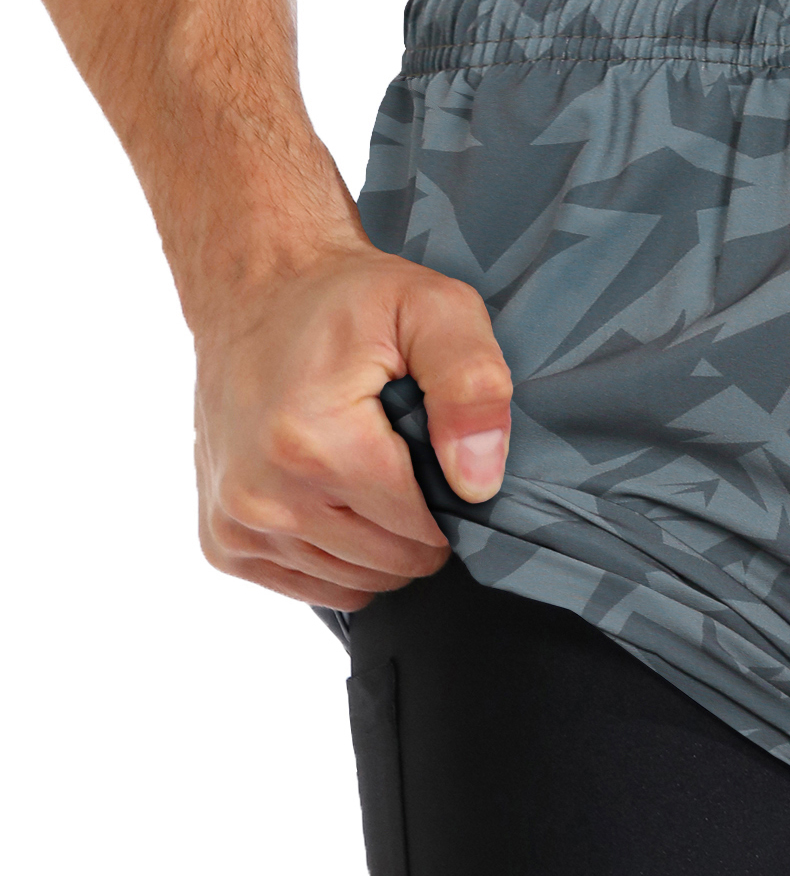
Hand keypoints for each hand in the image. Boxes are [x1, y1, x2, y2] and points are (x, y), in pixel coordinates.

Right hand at [191, 238, 512, 611]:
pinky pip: (314, 587)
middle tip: (402, 457)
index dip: (449, 498)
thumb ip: (472, 388)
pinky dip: (338, 555)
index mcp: (315, 445)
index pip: (422, 531)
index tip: (434, 449)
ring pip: (357, 583)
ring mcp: (237, 524)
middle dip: (416, 522)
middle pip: (392, 563)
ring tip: (365, 471)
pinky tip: (335, 498)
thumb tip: (478, 483)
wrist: (256, 288)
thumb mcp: (435, 310)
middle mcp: (264, 496)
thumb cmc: (348, 300)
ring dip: (377, 540)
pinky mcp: (224, 541)